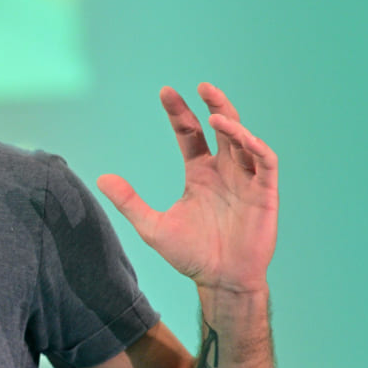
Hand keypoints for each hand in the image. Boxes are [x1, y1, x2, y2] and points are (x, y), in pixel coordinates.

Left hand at [97, 83, 277, 293]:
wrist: (220, 282)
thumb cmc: (191, 255)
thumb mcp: (153, 227)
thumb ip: (129, 202)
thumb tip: (101, 177)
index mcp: (200, 174)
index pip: (190, 134)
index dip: (180, 113)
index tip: (166, 92)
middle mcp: (224, 171)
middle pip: (222, 128)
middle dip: (214, 105)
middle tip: (202, 86)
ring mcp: (246, 181)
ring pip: (244, 141)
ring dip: (233, 124)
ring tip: (216, 116)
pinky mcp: (265, 194)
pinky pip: (266, 163)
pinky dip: (256, 147)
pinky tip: (242, 137)